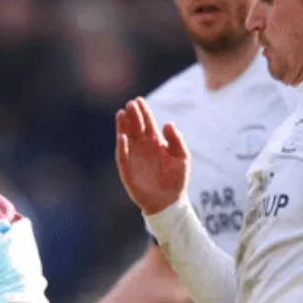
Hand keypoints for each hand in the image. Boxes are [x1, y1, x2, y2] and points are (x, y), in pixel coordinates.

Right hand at [115, 98, 189, 215]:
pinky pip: (123, 156)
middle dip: (132, 115)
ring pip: (126, 138)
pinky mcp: (128, 170)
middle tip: (130, 104)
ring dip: (123, 126)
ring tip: (121, 113)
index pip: (147, 123)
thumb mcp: (182, 157)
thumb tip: (167, 124)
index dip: (143, 112)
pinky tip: (122, 136)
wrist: (169, 202)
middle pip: (135, 127)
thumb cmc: (177, 179)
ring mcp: (134, 158)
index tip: (139, 100)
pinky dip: (122, 147)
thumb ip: (176, 141)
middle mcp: (143, 147)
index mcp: (156, 142)